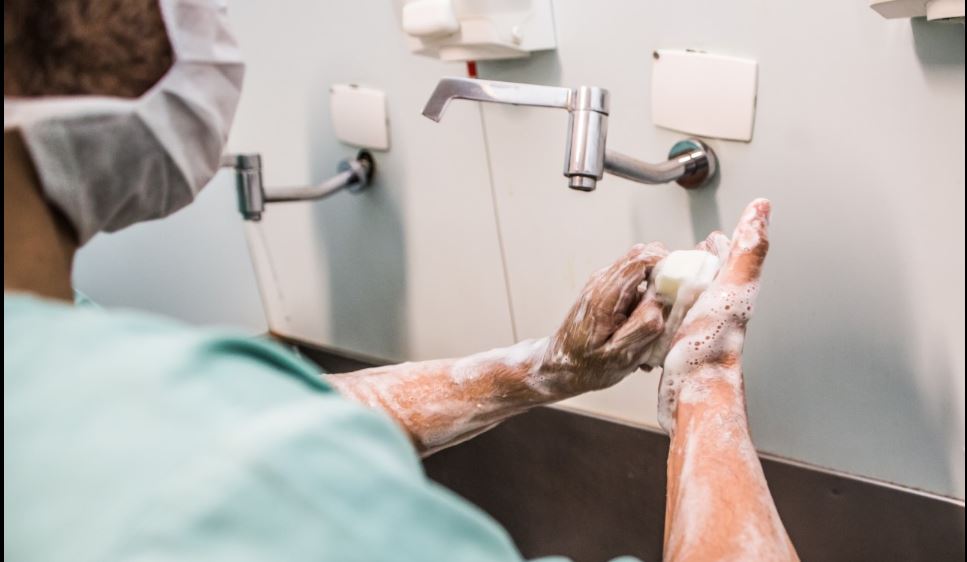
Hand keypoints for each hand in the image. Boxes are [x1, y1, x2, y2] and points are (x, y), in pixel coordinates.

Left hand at [538, 242, 667, 396]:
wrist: (561, 367)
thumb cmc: (588, 365)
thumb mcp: (620, 354)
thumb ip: (642, 327)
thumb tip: (662, 304)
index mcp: (605, 294)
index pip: (640, 258)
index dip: (667, 263)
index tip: (683, 283)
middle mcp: (603, 281)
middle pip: (643, 256)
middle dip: (666, 275)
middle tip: (674, 305)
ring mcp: (604, 284)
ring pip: (642, 271)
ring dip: (657, 293)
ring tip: (655, 328)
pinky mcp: (608, 292)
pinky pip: (635, 286)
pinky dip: (646, 303)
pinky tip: (642, 332)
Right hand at [657, 199, 771, 432]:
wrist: (695, 390)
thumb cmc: (713, 343)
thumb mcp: (732, 285)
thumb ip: (748, 248)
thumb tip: (763, 207)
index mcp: (730, 290)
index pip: (728, 257)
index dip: (721, 244)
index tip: (712, 234)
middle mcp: (717, 308)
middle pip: (708, 277)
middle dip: (697, 263)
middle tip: (685, 254)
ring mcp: (697, 328)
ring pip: (688, 299)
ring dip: (676, 287)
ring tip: (663, 280)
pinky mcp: (678, 345)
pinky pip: (669, 322)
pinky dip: (659, 313)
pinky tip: (650, 314)